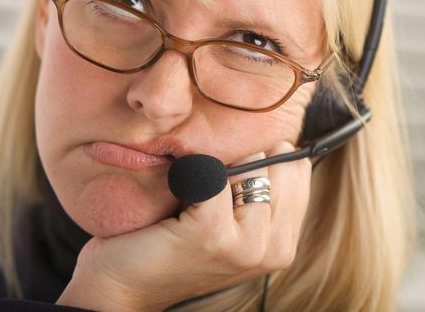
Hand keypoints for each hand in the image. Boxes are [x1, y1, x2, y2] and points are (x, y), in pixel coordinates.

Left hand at [56, 141, 311, 311]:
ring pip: (250, 167)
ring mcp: (247, 245)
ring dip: (218, 168)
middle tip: (211, 186)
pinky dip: (190, 175)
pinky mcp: (212, 234)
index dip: (265, 157)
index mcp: (284, 243)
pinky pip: (213, 176)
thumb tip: (277, 140)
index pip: (299, 169)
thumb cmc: (176, 243)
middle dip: (245, 160)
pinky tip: (177, 197)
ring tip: (195, 195)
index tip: (234, 172)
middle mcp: (276, 249)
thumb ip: (260, 192)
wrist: (125, 283)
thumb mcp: (231, 221)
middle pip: (280, 164)